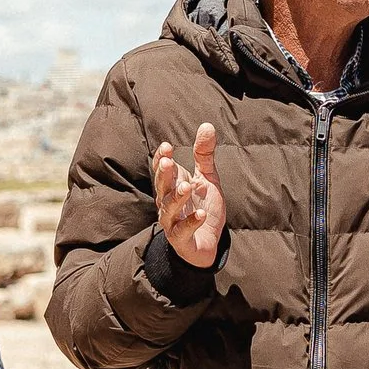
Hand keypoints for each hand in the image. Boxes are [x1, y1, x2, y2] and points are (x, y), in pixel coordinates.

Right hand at [153, 123, 226, 269]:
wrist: (207, 243)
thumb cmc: (203, 207)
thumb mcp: (207, 178)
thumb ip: (204, 154)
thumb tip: (207, 125)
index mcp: (172, 186)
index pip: (161, 171)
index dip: (161, 159)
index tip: (167, 147)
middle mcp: (168, 203)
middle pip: (162, 188)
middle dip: (164, 175)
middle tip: (168, 162)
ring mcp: (173, 222)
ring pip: (168, 209)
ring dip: (177, 198)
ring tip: (187, 187)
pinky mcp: (182, 240)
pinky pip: (182, 232)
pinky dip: (191, 222)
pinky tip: (201, 214)